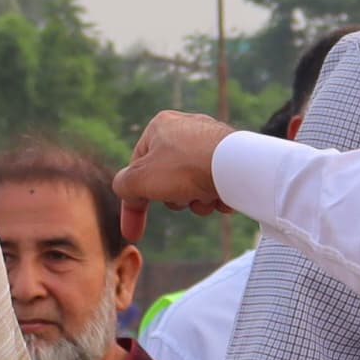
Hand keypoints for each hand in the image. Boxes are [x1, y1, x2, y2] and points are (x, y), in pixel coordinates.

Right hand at [115, 112, 237, 217]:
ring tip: (206, 195)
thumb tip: (125, 191)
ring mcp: (211, 142)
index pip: (137, 169)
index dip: (133, 203)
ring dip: (196, 200)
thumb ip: (124, 186)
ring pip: (192, 184)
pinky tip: (222, 195)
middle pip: (166, 179)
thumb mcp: (140, 180)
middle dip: (174, 198)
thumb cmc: (185, 168)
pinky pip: (215, 183)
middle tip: (183, 198)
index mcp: (159, 127)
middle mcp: (185, 129)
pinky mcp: (231, 156)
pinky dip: (216, 195)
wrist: (236, 167)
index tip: (133, 233)